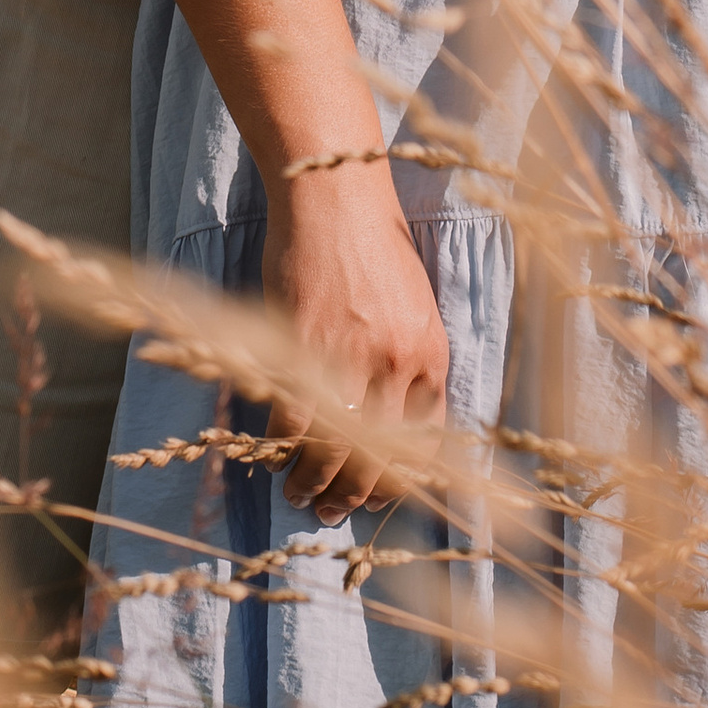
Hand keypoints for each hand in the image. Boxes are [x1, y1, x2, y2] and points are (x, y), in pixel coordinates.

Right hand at [263, 175, 449, 522]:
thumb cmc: (373, 246)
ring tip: (301, 494)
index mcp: (431, 354)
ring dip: (315, 484)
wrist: (334, 197)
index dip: (400, 481)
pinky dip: (282, 449)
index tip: (380, 493)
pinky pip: (292, 421)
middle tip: (334, 510)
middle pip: (378, 458)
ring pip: (334, 451)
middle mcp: (397, 364)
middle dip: (354, 495)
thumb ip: (410, 363)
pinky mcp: (302, 347)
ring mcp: (349, 358)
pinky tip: (276, 458)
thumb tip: (396, 424)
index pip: (424, 444)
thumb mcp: (414, 306)